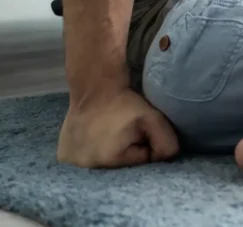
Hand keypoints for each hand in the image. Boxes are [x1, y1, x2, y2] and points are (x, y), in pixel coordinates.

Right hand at [57, 87, 178, 167]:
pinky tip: (94, 138)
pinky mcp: (62, 157)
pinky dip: (91, 154)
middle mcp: (85, 167)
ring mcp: (70, 164)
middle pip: (120, 167)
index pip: (138, 163)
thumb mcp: (154, 119)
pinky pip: (84, 162)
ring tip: (108, 134)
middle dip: (127, 152)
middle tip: (123, 132)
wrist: (94, 88)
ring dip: (108, 154)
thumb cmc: (126, 103)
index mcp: (108, 161)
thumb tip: (164, 162)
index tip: (137, 131)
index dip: (143, 146)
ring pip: (102, 166)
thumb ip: (167, 143)